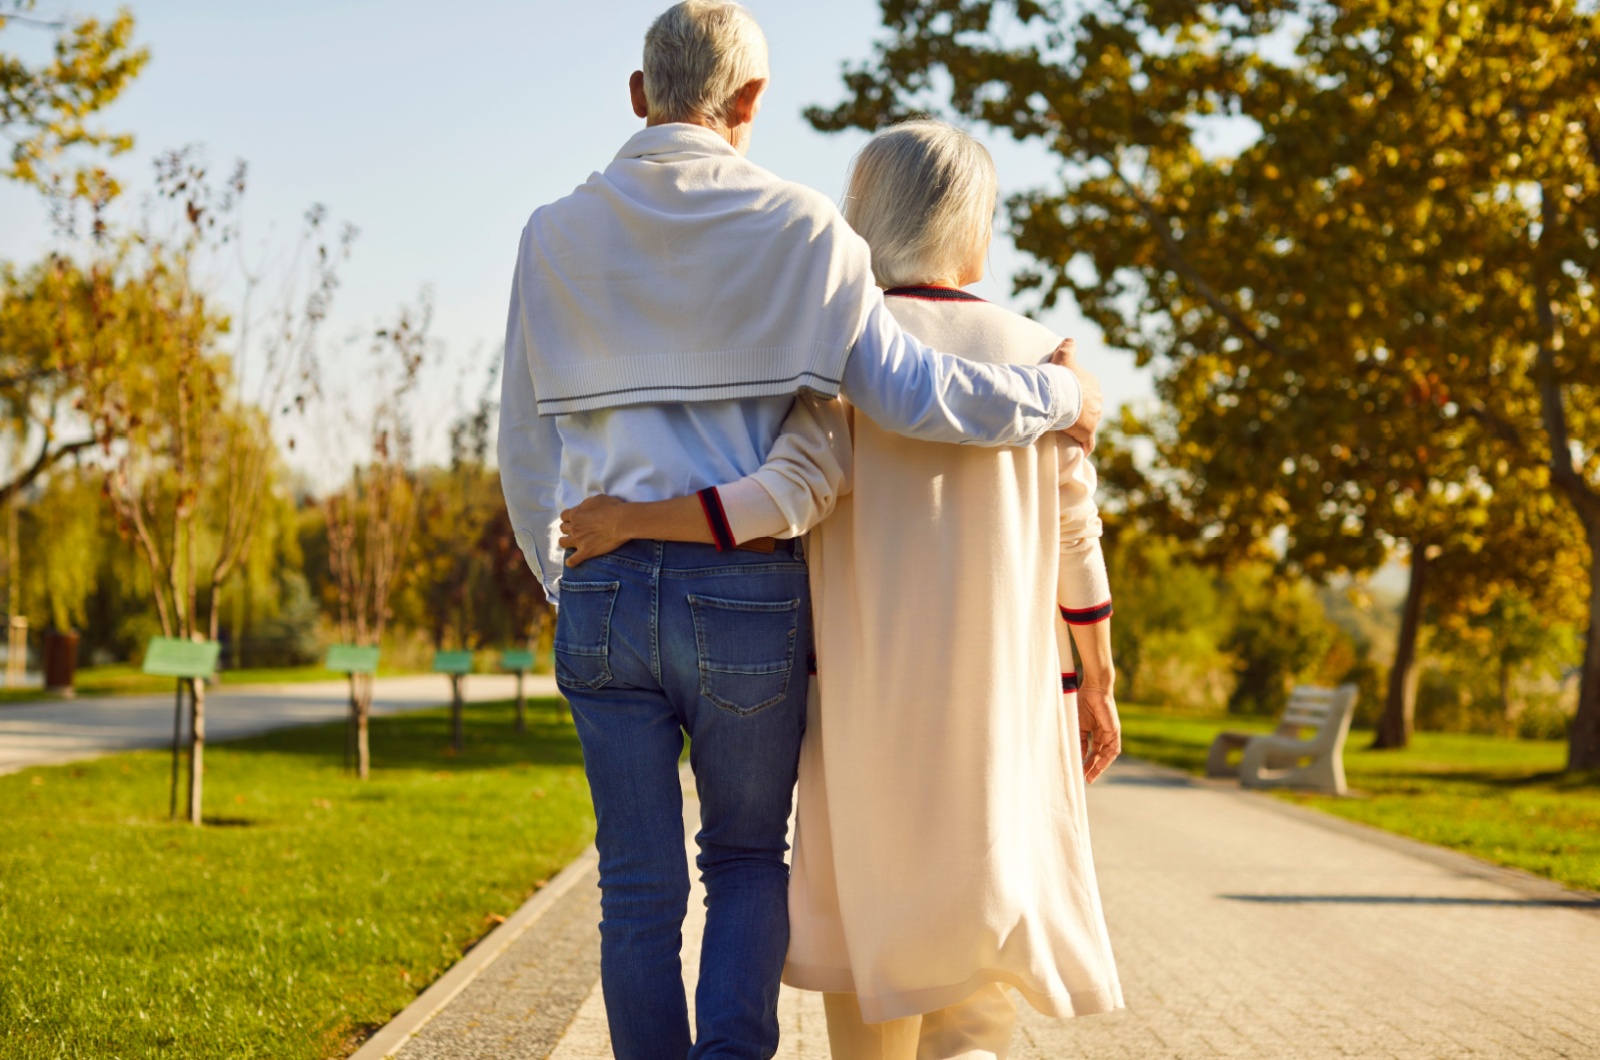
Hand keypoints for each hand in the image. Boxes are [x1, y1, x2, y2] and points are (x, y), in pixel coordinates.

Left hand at [559, 495, 631, 565]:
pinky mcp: (585, 552)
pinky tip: (572, 562)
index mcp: (575, 513)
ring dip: (566, 542)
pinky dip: (571, 562)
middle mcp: (574, 527)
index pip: (564, 516)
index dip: (569, 517)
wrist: (621, 522)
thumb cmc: (612, 508)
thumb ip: (587, 504)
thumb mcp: (597, 499)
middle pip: (562, 528)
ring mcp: (578, 540)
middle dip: (568, 528)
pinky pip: (573, 560)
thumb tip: (584, 507)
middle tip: (577, 530)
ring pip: (562, 543)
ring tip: (572, 543)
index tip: (575, 519)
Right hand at [1050, 338, 1101, 452]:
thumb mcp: (1064, 356)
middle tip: (1065, 415)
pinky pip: (1088, 444)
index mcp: (1093, 385)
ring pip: (1089, 425)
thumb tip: (1070, 339)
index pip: (1087, 392)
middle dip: (1081, 413)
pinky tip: (1081, 452)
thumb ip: (1069, 346)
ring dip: (1080, 429)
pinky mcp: (1087, 433)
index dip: (1077, 395)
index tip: (1066, 399)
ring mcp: (1094, 419)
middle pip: (1090, 409)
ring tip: (1067, 431)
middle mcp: (1097, 402)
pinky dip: (1085, 448)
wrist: (1059, 394)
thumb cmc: (1060, 376)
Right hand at [1077, 684, 1120, 783]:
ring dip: (1100, 766)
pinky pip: (1113, 748)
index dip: (1087, 762)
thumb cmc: (1083, 703)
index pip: (1092, 751)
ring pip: (1107, 754)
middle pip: (1100, 755)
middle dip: (1093, 768)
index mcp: (1094, 732)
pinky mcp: (1115, 731)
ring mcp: (1110, 733)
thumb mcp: (1079, 725)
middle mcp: (1103, 734)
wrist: (1093, 689)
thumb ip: (1081, 740)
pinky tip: (1099, 765)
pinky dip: (1107, 758)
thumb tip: (1080, 756)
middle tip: (1086, 779)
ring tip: (1091, 775)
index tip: (1080, 771)